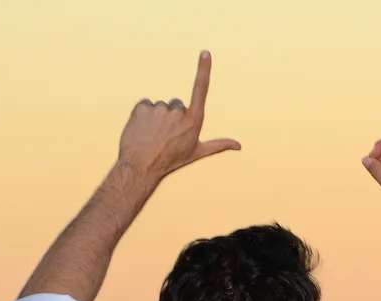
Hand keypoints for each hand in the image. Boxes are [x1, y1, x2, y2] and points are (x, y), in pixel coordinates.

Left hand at [117, 51, 239, 181]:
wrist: (141, 167)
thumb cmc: (171, 160)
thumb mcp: (197, 152)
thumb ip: (219, 145)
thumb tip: (239, 145)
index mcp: (193, 120)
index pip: (200, 89)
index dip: (203, 70)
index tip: (205, 53)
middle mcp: (178, 112)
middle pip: (176, 104)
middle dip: (172, 116)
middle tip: (166, 135)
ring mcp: (160, 109)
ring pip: (160, 106)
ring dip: (156, 118)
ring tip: (153, 135)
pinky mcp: (142, 107)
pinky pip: (145, 105)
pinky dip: (142, 115)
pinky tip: (142, 129)